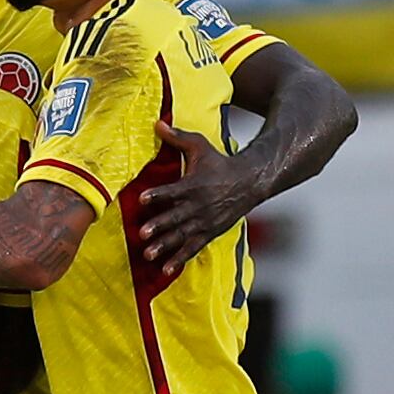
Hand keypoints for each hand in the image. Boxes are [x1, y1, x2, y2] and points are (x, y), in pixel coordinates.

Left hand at [133, 120, 253, 272]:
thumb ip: (177, 137)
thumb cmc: (221, 162)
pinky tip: (166, 270)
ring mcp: (204, 222)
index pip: (173, 191)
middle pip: (176, 217)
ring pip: (182, 236)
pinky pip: (193, 248)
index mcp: (194, 185)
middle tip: (142, 233)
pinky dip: (180, 260)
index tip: (143, 199)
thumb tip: (156, 123)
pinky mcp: (209, 233)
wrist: (250, 181)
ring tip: (148, 255)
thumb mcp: (200, 146)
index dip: (158, 194)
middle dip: (160, 226)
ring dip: (165, 246)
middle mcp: (199, 206)